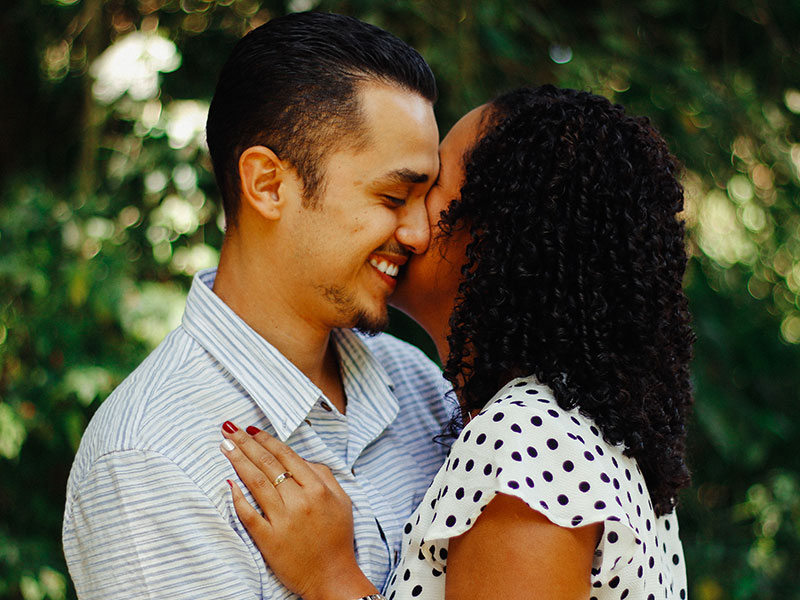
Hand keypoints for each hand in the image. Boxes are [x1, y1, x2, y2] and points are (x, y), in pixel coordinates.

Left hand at [220, 422, 377, 599]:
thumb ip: (324, 475)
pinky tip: (228, 482)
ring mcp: (282, 520)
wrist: (332, 576)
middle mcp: (299, 501)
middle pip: (267, 465)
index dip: (267, 440)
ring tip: (225, 446)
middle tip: (229, 430)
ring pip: (256, 483)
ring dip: (238, 462)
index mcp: (317, 488)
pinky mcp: (268, 539)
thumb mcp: (341, 500)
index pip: (286, 456)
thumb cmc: (337, 537)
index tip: (252, 430)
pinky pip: (248, 514)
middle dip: (246, 444)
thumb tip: (300, 459)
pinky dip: (237, 498)